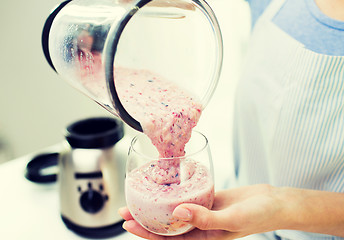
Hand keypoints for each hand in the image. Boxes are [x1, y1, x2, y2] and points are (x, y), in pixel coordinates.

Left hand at [119, 184, 286, 239]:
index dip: (147, 233)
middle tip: (125, 208)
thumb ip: (206, 219)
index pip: (168, 239)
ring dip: (157, 204)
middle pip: (166, 224)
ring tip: (140, 196)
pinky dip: (175, 192)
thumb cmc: (258, 216)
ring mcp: (202, 212)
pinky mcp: (207, 199)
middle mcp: (199, 227)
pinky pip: (187, 195)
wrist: (273, 202)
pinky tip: (165, 185)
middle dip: (145, 218)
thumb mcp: (232, 219)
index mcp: (203, 238)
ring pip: (174, 209)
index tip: (128, 224)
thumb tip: (178, 213)